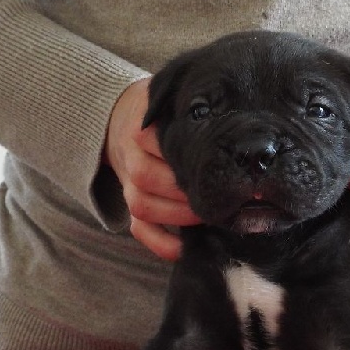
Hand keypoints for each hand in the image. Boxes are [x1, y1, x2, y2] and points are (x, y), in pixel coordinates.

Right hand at [105, 79, 200, 259]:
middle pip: (147, 177)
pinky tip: (184, 248)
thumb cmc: (161, 114)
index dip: (182, 156)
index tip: (212, 161)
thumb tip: (231, 116)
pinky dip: (160, 243)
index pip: (155, 142)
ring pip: (141, 206)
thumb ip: (191, 108)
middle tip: (218, 194)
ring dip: (176, 216)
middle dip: (183, 191)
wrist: (119, 120)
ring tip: (208, 216)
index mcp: (140, 130)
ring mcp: (128, 185)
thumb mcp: (169, 101)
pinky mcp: (130, 206)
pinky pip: (139, 230)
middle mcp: (130, 158)